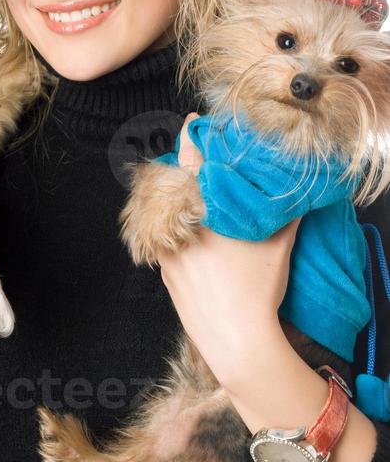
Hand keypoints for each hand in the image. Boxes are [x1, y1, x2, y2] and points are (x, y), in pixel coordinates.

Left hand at [157, 113, 300, 383]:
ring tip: (202, 202)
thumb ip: (286, 212)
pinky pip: (168, 242)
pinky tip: (196, 237)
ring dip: (182, 205)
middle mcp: (179, 227)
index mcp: (205, 213)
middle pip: (176, 187)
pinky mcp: (164, 272)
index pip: (191, 162)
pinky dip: (179, 233)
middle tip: (203, 162)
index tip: (193, 120)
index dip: (191, 136)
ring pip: (168, 216)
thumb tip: (297, 190)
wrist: (236, 340)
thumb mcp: (279, 245)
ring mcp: (167, 251)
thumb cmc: (259, 290)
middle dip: (188, 173)